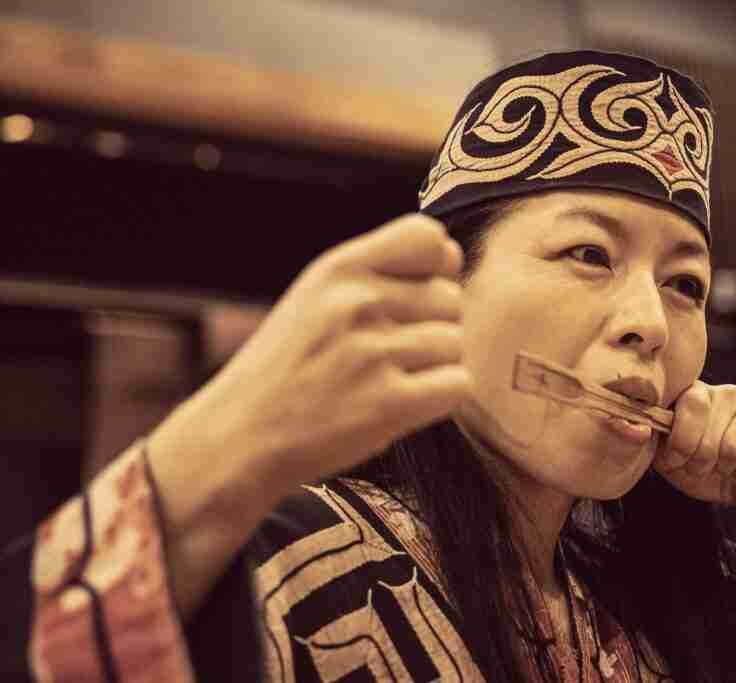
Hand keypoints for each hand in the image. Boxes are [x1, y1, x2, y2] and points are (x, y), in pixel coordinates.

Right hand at [146, 213, 470, 616]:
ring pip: (455, 342)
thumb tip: (452, 255)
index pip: (429, 237)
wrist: (239, 437)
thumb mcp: (315, 296)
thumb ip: (375, 272)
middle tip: (390, 353)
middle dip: (432, 324)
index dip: (437, 266)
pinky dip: (442, 397)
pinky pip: (458, 383)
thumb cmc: (285, 367)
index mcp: (338, 269)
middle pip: (451, 297)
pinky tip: (406, 403)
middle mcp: (356, 303)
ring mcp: (373, 353)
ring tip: (388, 379)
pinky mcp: (390, 405)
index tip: (417, 293)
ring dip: (434, 365)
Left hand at [653, 382, 735, 519]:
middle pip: (708, 432)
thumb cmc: (706, 470)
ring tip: (729, 469)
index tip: (678, 459)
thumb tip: (630, 427)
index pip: (687, 403)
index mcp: (698, 395)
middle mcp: (729, 393)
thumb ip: (653, 442)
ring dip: (727, 470)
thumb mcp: (671, 461)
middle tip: (707, 468)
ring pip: (734, 447)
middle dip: (702, 462)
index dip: (681, 440)